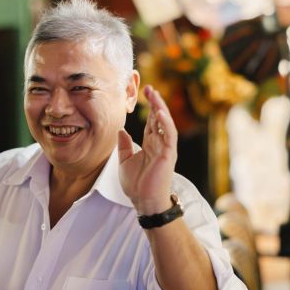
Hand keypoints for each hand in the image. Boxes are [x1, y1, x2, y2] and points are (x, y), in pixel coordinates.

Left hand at [118, 84, 176, 214]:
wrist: (144, 201)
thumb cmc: (136, 185)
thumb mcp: (125, 161)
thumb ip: (124, 146)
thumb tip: (121, 131)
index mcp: (151, 144)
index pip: (151, 121)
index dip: (149, 107)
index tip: (144, 93)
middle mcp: (160, 144)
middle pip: (159, 118)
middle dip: (155, 102)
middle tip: (149, 88)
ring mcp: (165, 148)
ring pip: (165, 123)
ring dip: (160, 108)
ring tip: (154, 95)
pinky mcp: (168, 154)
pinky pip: (169, 135)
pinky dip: (165, 123)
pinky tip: (159, 112)